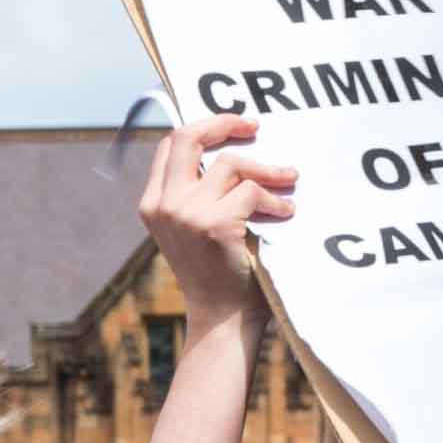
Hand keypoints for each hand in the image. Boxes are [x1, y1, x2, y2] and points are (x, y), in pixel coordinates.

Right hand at [136, 113, 294, 338]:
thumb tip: (231, 148)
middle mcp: (164, 205)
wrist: (223, 320)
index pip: (170, 145)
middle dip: (224, 122)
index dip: (204, 127)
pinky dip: (275, 200)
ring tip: (289, 181)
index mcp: (153, 204)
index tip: (235, 126)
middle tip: (254, 124)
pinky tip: (286, 213)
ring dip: (267, 170)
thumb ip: (198, 193)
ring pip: (230, 164)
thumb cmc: (217, 274)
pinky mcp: (214, 224)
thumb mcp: (194, 229)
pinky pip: (252, 191)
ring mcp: (186, 214)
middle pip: (188, 137)